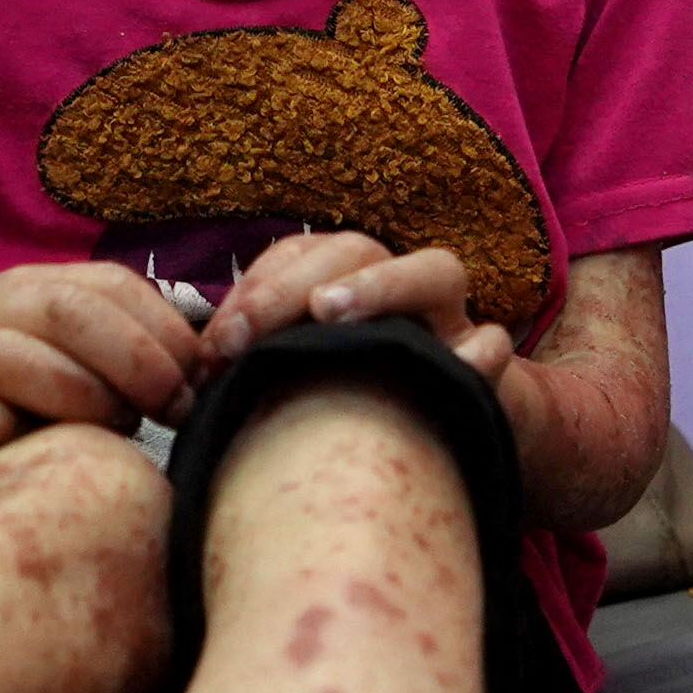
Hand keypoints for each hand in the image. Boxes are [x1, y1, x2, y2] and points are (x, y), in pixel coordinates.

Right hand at [0, 264, 207, 467]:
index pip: (114, 286)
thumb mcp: (86, 369)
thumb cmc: (30, 406)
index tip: (199, 385)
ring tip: (108, 435)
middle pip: (69, 311)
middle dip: (135, 362)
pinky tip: (25, 449)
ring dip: (79, 400)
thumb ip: (136, 359)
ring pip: (16, 357)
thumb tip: (210, 374)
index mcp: (43, 286)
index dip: (166, 334)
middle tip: (168, 412)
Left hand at [199, 232, 511, 387]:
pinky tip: (447, 367)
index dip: (252, 290)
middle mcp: (398, 291)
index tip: (215, 344)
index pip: (296, 257)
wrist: (465, 443)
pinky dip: (479, 351)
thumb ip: (262, 370)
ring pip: (436, 269)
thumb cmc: (367, 412)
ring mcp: (450, 322)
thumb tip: (197, 380)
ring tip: (328, 312)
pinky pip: (495, 344)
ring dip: (382, 283)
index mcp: (346, 286)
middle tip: (246, 334)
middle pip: (355, 249)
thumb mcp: (307, 387)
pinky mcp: (491, 367)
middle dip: (293, 283)